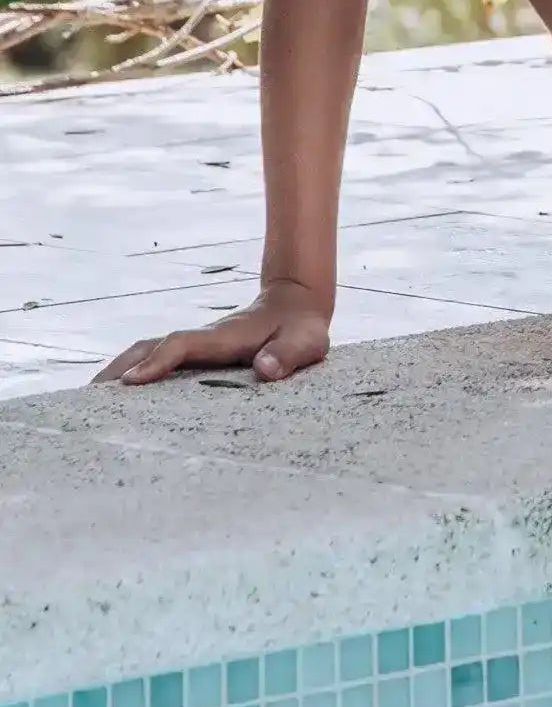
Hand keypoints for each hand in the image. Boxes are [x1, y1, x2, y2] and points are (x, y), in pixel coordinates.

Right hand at [96, 278, 332, 387]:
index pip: (182, 346)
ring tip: (90, 402)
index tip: (130, 383)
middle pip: (151, 346)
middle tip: (88, 399)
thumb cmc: (302, 329)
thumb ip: (288, 355)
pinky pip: (158, 359)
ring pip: (149, 350)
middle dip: (120, 368)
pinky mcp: (197, 353)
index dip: (157, 362)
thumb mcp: (307, 342)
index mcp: (224, 337)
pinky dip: (134, 371)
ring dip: (119, 370)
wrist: (296, 304)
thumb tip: (265, 370)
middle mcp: (203, 338)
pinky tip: (120, 396)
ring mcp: (197, 344)